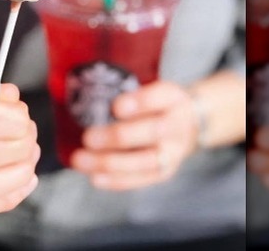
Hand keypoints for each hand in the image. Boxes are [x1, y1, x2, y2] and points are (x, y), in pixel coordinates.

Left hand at [70, 81, 198, 190]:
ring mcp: (173, 152)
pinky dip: (116, 180)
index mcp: (172, 98)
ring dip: (110, 162)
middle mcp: (177, 125)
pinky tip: (94, 177)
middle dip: (118, 136)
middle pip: (152, 132)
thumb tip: (81, 95)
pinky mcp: (164, 172)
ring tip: (80, 160)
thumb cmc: (156, 105)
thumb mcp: (149, 88)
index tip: (115, 107)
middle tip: (87, 138)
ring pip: (144, 161)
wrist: (187, 126)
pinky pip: (141, 179)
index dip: (139, 102)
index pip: (160, 96)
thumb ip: (124, 90)